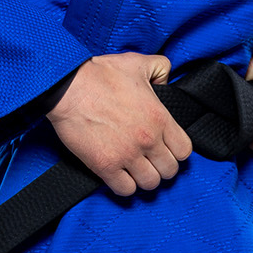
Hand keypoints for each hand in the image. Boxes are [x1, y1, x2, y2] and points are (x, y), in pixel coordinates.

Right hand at [47, 52, 192, 197]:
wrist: (68, 86)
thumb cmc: (100, 74)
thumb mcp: (138, 62)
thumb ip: (160, 69)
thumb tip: (165, 81)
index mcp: (159, 118)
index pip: (184, 150)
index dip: (176, 152)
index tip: (167, 150)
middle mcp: (148, 139)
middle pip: (169, 171)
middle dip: (162, 167)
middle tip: (151, 162)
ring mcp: (127, 155)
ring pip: (149, 183)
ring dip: (144, 179)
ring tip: (136, 171)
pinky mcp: (105, 165)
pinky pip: (125, 190)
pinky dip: (124, 186)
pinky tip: (119, 176)